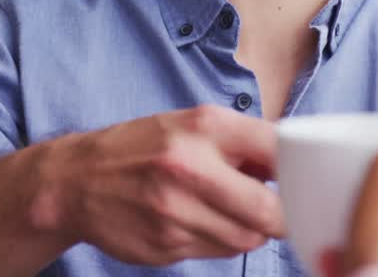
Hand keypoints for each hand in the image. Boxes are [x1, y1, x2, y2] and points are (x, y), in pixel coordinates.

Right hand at [31, 105, 284, 265]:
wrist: (76, 181)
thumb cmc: (141, 148)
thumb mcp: (189, 124)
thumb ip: (241, 142)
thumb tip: (294, 164)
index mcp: (205, 127)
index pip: (278, 152)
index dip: (298, 172)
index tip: (301, 180)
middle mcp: (191, 166)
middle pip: (271, 211)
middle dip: (281, 215)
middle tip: (276, 210)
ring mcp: (177, 210)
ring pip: (247, 238)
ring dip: (249, 230)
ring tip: (227, 211)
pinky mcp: (167, 245)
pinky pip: (217, 252)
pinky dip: (219, 241)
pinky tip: (198, 222)